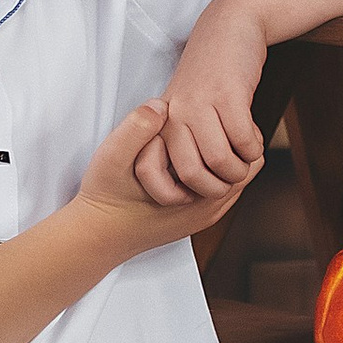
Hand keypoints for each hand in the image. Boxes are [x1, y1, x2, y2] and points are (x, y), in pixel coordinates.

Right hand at [73, 98, 256, 241]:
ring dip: (217, 159)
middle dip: (231, 146)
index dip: (236, 134)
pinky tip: (183, 158)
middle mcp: (206, 211)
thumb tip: (160, 105)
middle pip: (244, 171)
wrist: (94, 237)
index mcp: (199, 198)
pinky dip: (206, 172)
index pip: (249, 162)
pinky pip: (213, 190)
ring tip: (196, 138)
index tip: (216, 119)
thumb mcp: (113, 156)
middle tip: (210, 124)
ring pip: (228, 181)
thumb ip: (137, 129)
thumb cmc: (105, 199)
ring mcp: (199, 217)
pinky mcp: (189, 218)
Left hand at [149, 0, 269, 207]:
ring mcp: (200, 104)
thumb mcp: (186, 107)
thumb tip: (194, 187)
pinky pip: (243, 141)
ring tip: (246, 158)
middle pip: (192, 176)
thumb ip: (183, 142)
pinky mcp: (228, 95)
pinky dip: (254, 149)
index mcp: (160, 122)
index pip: (150, 172)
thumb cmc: (211, 74)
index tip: (198, 189)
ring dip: (241, 169)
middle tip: (232, 177)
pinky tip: (255, 139)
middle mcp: (174, 115)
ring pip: (220, 162)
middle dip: (218, 187)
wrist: (230, 26)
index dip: (175, 193)